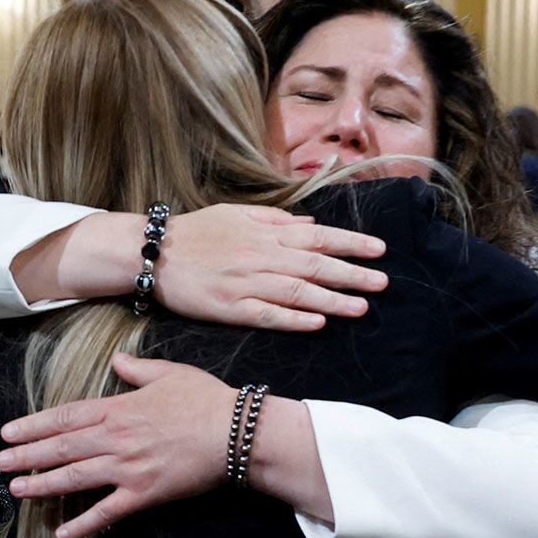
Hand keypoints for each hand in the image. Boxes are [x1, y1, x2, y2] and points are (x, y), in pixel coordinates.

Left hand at [0, 354, 238, 537]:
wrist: (236, 433)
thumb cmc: (205, 400)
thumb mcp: (169, 373)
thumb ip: (136, 369)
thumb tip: (117, 361)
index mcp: (118, 408)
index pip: (65, 416)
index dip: (33, 425)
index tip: (9, 431)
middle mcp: (115, 438)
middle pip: (61, 447)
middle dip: (27, 456)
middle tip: (0, 462)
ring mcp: (127, 468)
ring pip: (75, 478)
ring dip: (43, 485)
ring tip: (18, 490)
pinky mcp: (143, 494)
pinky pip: (107, 512)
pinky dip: (83, 524)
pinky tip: (62, 534)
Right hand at [154, 205, 386, 330]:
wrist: (154, 252)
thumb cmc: (196, 232)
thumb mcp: (236, 213)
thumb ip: (276, 219)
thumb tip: (312, 224)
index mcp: (266, 234)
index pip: (319, 237)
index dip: (351, 244)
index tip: (379, 250)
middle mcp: (262, 257)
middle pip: (316, 266)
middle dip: (353, 274)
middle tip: (383, 283)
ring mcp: (246, 284)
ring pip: (298, 293)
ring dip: (332, 301)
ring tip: (361, 308)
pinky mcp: (230, 308)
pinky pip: (268, 315)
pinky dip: (294, 319)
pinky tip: (317, 323)